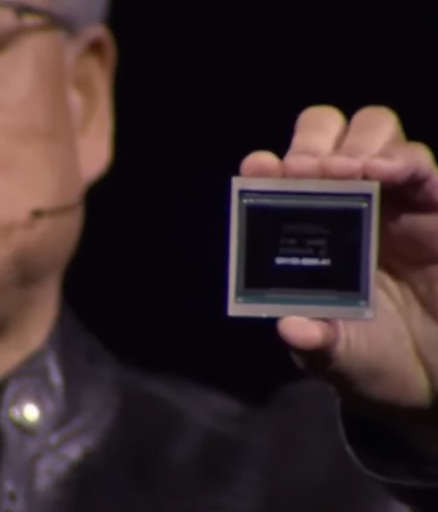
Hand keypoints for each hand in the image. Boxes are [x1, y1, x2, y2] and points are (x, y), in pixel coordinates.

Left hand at [240, 105, 437, 439]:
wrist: (430, 381)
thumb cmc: (371, 359)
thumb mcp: (335, 357)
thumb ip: (314, 344)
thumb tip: (292, 329)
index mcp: (307, 230)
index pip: (281, 177)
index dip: (267, 167)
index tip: (261, 168)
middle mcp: (346, 205)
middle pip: (327, 134)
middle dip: (313, 139)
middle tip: (306, 168)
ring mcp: (394, 202)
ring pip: (376, 132)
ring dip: (356, 143)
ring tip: (344, 171)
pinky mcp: (437, 211)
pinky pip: (423, 169)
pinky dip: (405, 160)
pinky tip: (384, 173)